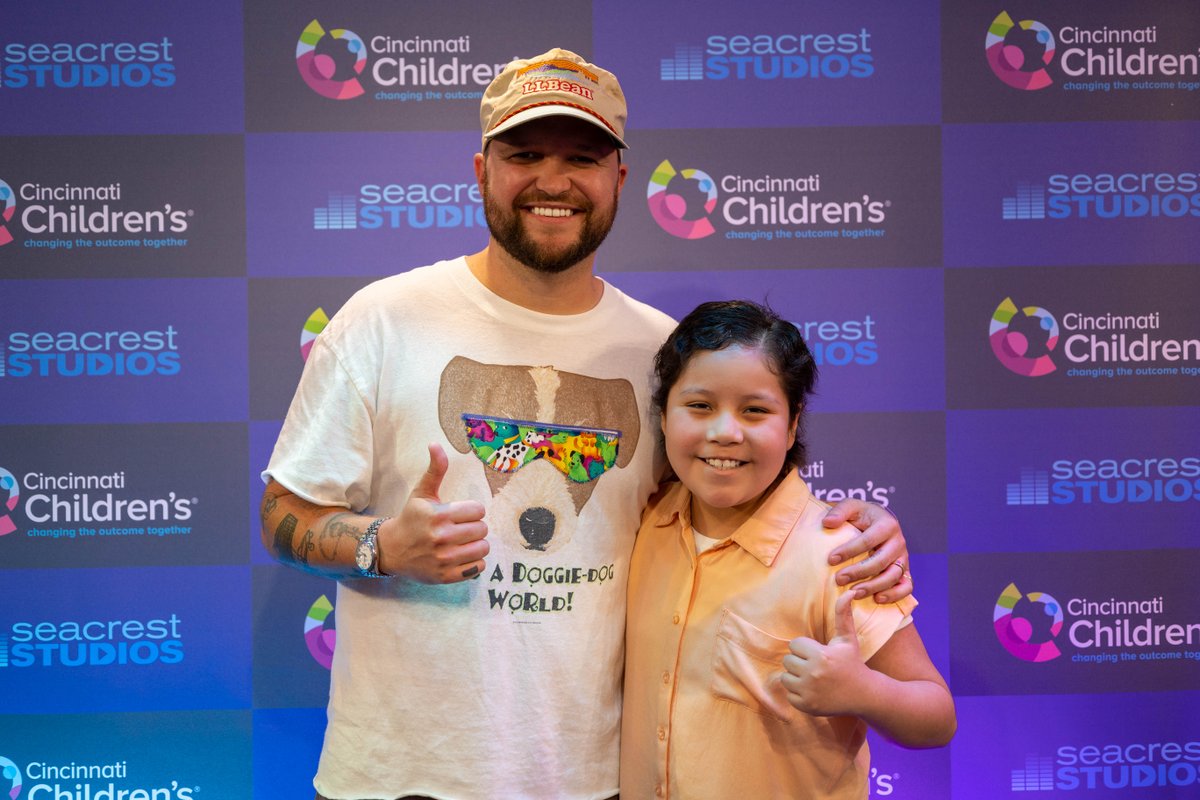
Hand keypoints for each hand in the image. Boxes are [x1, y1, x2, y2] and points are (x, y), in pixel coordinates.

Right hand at [381, 443, 488, 582]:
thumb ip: (435, 469)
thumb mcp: (422, 493)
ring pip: (483, 548)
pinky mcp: (446, 576)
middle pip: (483, 529)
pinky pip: (478, 567)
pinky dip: (474, 562)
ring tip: (464, 541)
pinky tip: (462, 555)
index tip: (461, 514)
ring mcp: (444, 559)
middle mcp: (442, 538)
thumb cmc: (411, 518)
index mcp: (439, 515)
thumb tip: (435, 444)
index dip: (472, 511)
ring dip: (477, 544)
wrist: (392, 550)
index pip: (478, 510)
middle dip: (475, 527)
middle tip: (462, 528)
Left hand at [781, 592, 868, 715]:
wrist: (864, 695)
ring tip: (814, 678)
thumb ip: (843, 615)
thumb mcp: (847, 639)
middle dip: (800, 662)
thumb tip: (848, 591)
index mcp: (820, 655)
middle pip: (787, 661)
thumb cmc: (852, 663)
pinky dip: (798, 693)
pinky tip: (814, 691)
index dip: (805, 648)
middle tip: (816, 666)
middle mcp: (813, 673)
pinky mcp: (806, 706)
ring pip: (785, 678)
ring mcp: (809, 691)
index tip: (818, 653)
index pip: (794, 645)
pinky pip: (789, 694)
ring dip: (796, 677)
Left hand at [822, 499, 910, 603]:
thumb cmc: (862, 516)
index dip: (849, 550)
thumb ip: (839, 511)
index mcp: (887, 524)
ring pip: (893, 576)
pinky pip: (906, 586)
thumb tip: (828, 522)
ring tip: (853, 593)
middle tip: (838, 579)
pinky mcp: (906, 571)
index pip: (868, 540)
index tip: (831, 559)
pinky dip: (894, 594)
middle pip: (881, 561)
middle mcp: (898, 542)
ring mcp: (903, 558)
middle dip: (859, 572)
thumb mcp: (851, 507)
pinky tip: (877, 598)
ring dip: (873, 586)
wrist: (878, 523)